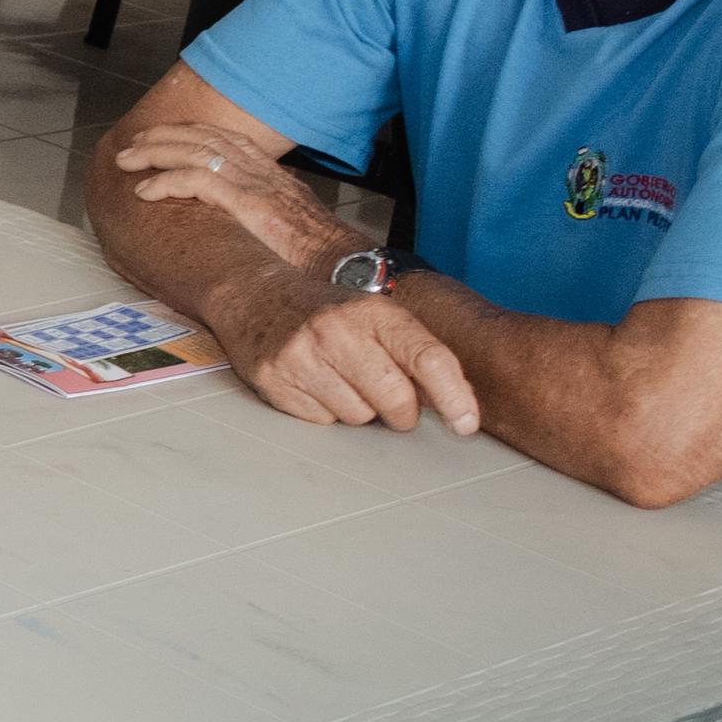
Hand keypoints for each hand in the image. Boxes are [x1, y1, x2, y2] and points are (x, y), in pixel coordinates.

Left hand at [109, 126, 361, 268]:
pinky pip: (197, 181)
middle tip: (133, 142)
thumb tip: (238, 212)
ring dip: (154, 154)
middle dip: (163, 136)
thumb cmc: (314, 249)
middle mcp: (260, 170)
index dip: (188, 132)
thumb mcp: (285, 218)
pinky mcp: (247, 203)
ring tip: (128, 161)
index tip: (160, 135)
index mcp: (268, 171)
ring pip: (194, 152)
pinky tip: (145, 191)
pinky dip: (166, 182)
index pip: (223, 137)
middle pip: (203, 137)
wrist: (339, 261)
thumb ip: (261, 206)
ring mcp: (253, 184)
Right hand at [210, 268, 482, 435]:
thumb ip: (416, 352)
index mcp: (373, 312)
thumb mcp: (377, 316)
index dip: (454, 396)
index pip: (427, 358)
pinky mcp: (275, 381)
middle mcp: (337, 332)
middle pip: (395, 400)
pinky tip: (316, 384)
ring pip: (358, 417)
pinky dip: (326, 411)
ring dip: (359, 410)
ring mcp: (302, 357)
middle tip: (393, 403)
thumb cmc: (329, 313)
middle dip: (402, 413)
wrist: (256, 298)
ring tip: (342, 381)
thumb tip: (457, 403)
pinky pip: (322, 421)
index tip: (465, 423)